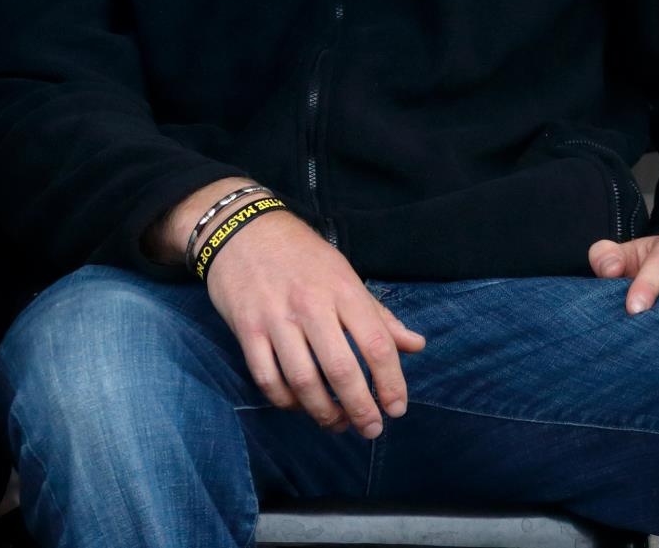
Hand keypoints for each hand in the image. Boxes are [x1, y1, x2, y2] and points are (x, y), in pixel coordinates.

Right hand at [198, 203, 424, 436]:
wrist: (242, 229)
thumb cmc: (301, 255)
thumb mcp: (344, 273)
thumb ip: (379, 314)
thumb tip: (417, 345)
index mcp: (342, 289)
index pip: (376, 344)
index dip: (392, 383)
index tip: (396, 408)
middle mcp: (310, 305)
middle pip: (342, 371)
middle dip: (361, 409)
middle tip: (370, 428)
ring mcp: (275, 319)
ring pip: (304, 382)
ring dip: (324, 413)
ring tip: (336, 423)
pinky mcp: (246, 330)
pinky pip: (268, 379)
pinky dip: (286, 401)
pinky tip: (300, 405)